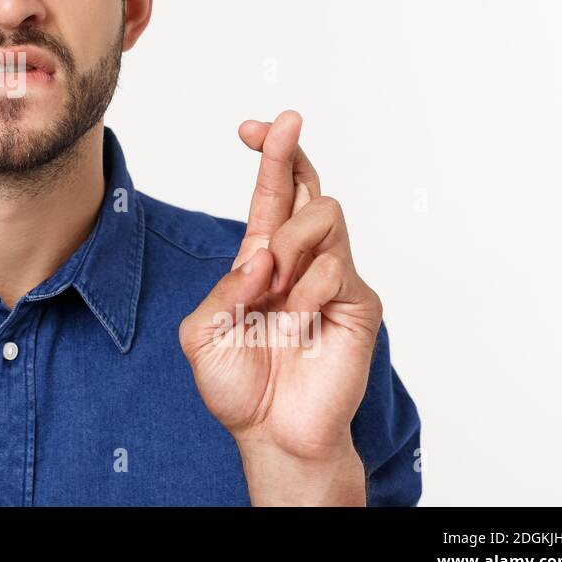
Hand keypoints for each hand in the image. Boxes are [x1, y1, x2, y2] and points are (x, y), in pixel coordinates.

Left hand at [178, 111, 382, 478]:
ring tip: (274, 287)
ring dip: (291, 241)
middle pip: (307, 185)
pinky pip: (336, 269)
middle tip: (277, 131)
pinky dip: (306, 291)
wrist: (271, 435)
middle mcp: (300, 261)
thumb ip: (225, 288)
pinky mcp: (358, 305)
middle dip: (287, 153)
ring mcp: (332, 279)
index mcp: (262, 260)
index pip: (272, 194)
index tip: (254, 127)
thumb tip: (261, 255)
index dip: (269, 155)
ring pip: (325, 215)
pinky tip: (296, 322)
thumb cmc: (237, 386)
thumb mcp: (203, 333)